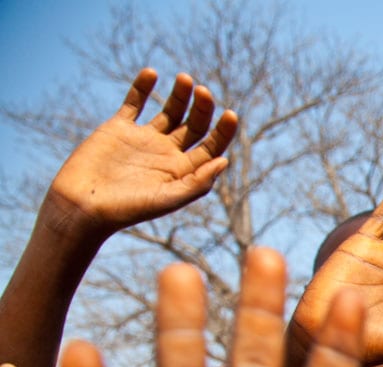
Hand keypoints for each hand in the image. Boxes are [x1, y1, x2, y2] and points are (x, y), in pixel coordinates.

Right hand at [44, 68, 236, 236]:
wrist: (82, 205)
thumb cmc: (127, 209)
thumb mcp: (167, 199)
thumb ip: (197, 183)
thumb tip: (224, 160)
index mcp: (183, 171)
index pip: (211, 147)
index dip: (223, 131)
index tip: (230, 114)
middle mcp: (167, 154)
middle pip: (194, 125)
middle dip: (203, 108)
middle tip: (203, 91)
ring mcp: (143, 139)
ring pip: (170, 111)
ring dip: (180, 94)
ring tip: (185, 78)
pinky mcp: (119, 129)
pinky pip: (134, 103)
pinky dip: (143, 87)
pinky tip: (152, 73)